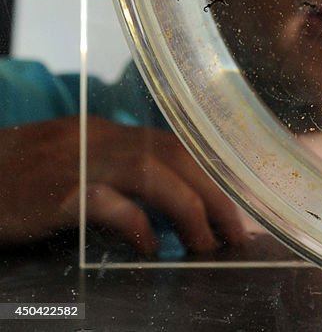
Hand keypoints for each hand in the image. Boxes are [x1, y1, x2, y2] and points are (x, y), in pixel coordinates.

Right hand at [0, 116, 248, 255]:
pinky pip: (110, 204)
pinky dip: (138, 225)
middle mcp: (102, 139)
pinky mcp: (58, 193)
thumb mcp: (77, 165)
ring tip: (204, 244)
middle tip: (236, 232)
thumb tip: (173, 208)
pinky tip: (150, 249)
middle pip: (178, 155)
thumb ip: (122, 177)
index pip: (179, 144)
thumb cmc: (22, 180)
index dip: (215, 175)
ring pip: (154, 174)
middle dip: (216, 194)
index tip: (239, 205)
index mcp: (110, 133)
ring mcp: (80, 162)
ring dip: (190, 210)